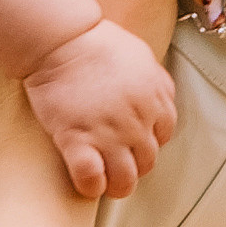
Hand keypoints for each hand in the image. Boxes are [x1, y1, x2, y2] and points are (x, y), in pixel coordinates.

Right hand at [25, 15, 179, 200]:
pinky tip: (87, 185)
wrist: (62, 39)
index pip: (163, 135)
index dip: (149, 141)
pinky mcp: (77, 140)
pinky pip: (91, 178)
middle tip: (119, 164)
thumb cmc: (97, 41)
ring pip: (125, 180)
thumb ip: (156, 81)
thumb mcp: (142, 56)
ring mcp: (108, 134)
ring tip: (107, 185)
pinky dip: (91, 187)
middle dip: (135, 166)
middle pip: (147, 162)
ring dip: (117, 186)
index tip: (135, 142)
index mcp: (155, 101)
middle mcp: (137, 122)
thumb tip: (160, 96)